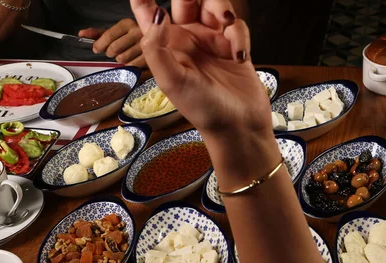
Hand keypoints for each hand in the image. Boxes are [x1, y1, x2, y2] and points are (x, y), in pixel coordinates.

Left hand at [78, 19, 144, 66]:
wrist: (154, 44)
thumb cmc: (130, 40)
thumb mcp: (116, 34)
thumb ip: (99, 34)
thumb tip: (81, 34)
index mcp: (127, 23)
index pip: (109, 35)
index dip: (100, 44)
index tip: (96, 49)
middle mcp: (137, 32)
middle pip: (114, 49)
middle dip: (110, 53)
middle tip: (114, 52)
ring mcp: (144, 45)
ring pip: (122, 59)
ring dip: (120, 60)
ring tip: (126, 55)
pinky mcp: (149, 58)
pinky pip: (131, 66)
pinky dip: (129, 65)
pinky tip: (133, 60)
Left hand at [130, 0, 271, 141]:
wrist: (238, 127)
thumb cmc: (203, 109)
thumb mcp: (172, 82)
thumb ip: (156, 48)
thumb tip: (157, 13)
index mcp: (168, 46)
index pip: (150, 13)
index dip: (145, 0)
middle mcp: (189, 40)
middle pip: (186, 0)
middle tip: (203, 6)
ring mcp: (213, 42)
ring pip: (215, 6)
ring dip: (221, 6)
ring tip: (227, 21)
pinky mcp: (235, 47)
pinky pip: (237, 26)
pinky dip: (240, 35)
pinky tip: (239, 56)